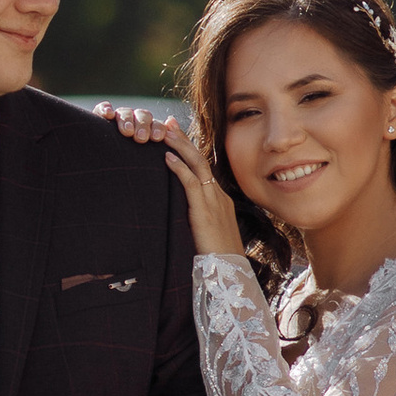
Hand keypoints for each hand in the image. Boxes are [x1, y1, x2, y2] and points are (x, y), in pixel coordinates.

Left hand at [98, 105, 245, 259]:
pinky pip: (192, 184)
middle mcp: (218, 195)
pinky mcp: (205, 212)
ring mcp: (213, 202)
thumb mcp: (208, 231)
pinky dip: (180, 169)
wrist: (230, 272)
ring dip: (180, 147)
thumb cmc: (218, 257)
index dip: (189, 149)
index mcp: (219, 198)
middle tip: (168, 122)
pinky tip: (168, 158)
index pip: (203, 166)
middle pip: (200, 159)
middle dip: (183, 139)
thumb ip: (198, 218)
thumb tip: (183, 213)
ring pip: (197, 166)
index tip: (175, 134)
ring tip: (164, 132)